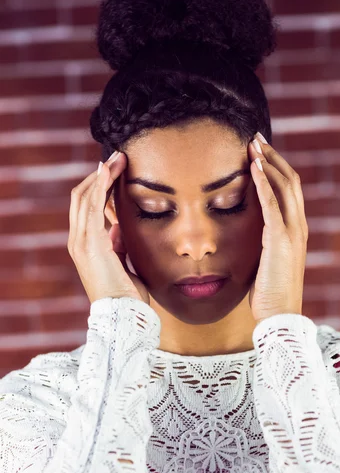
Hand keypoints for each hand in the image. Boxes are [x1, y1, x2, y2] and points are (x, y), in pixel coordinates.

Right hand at [68, 151, 149, 304]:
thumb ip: (118, 245)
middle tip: (118, 158)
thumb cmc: (127, 294)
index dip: (99, 187)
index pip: (87, 207)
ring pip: (85, 197)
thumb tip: (118, 229)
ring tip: (118, 158)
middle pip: (82, 197)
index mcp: (86, 246)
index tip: (116, 171)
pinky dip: (99, 186)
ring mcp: (81, 241)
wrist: (123, 314)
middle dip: (100, 176)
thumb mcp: (123, 263)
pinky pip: (92, 206)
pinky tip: (108, 171)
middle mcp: (78, 241)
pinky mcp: (90, 242)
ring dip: (102, 176)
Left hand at [247, 134, 307, 322]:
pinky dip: (263, 183)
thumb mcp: (268, 260)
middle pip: (290, 180)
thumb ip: (265, 242)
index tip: (259, 152)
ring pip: (284, 186)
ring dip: (267, 162)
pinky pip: (272, 204)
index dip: (276, 167)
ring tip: (252, 144)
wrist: (280, 315)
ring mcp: (292, 232)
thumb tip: (251, 232)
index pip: (289, 189)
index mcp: (296, 229)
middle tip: (256, 138)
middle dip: (273, 156)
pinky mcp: (280, 240)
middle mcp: (298, 226)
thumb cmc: (270, 292)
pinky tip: (253, 167)